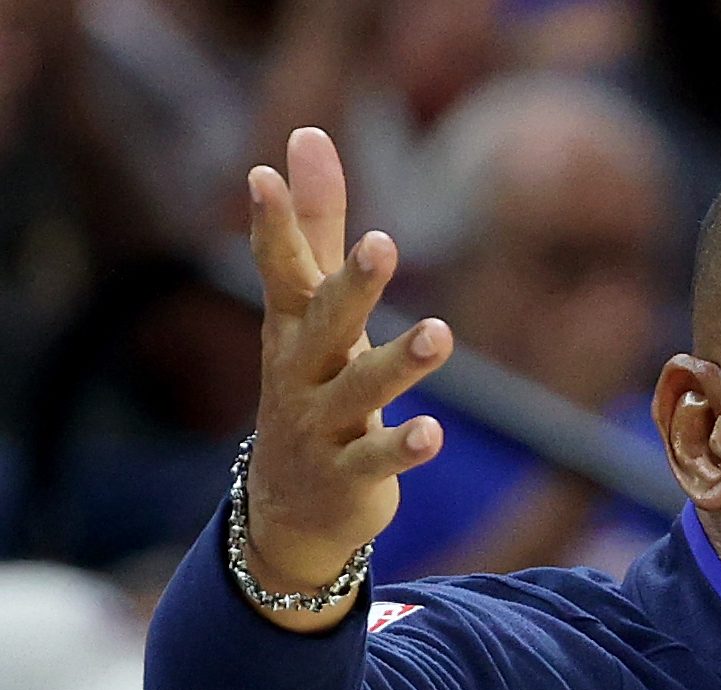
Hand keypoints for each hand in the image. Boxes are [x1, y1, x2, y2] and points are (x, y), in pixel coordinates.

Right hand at [242, 125, 452, 606]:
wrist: (289, 508)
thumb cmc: (310, 387)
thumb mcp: (312, 310)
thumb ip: (318, 227)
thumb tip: (308, 135)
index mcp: (293, 329)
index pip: (282, 269)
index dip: (275, 225)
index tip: (263, 174)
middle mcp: (302, 372)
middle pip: (325, 323)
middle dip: (352, 285)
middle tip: (383, 242)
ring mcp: (322, 426)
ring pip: (359, 390)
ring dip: (399, 363)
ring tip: (442, 333)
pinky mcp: (349, 476)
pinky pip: (375, 459)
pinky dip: (402, 447)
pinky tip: (433, 433)